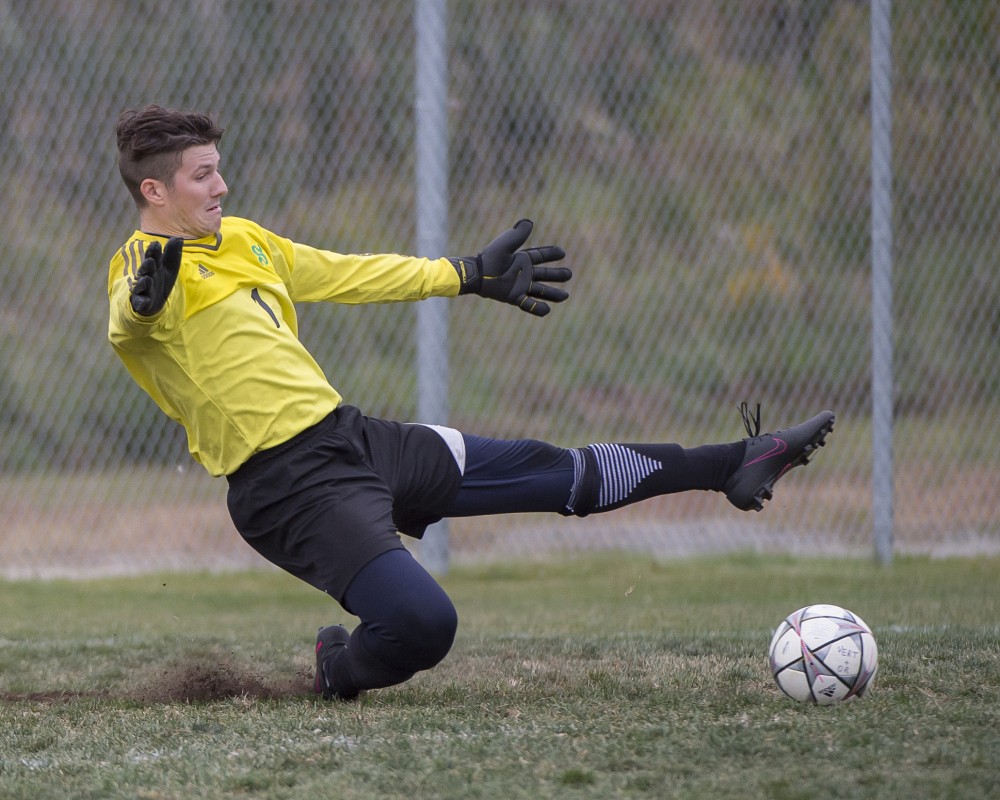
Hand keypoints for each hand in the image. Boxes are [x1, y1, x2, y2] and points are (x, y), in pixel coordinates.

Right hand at [130, 237, 182, 315]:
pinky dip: (142, 301)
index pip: (152, 257)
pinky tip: (145, 300)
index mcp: (153, 267)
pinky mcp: (141, 302)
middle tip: (151, 261)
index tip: (156, 244)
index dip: (153, 252)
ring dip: (145, 281)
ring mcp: (143, 289)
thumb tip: (178, 237)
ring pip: (143, 284)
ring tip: (147, 278)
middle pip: (146, 270)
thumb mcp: (169, 268)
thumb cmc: (160, 281)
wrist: (154, 302)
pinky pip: (141, 302)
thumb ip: (172, 254)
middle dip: (148, 266)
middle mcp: (146, 276)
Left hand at [452, 219, 569, 316]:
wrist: (477, 274)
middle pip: (544, 274)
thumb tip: (529, 222)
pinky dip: (537, 308)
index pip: (540, 256)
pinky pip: (528, 304)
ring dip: (553, 293)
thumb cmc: (489, 258)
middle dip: (557, 275)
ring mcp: (520, 286)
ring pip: (540, 290)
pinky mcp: (514, 297)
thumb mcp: (505, 244)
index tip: (562, 253)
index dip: (551, 254)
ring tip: (565, 296)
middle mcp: (523, 273)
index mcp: (522, 259)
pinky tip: (548, 310)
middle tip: (569, 274)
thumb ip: (517, 235)